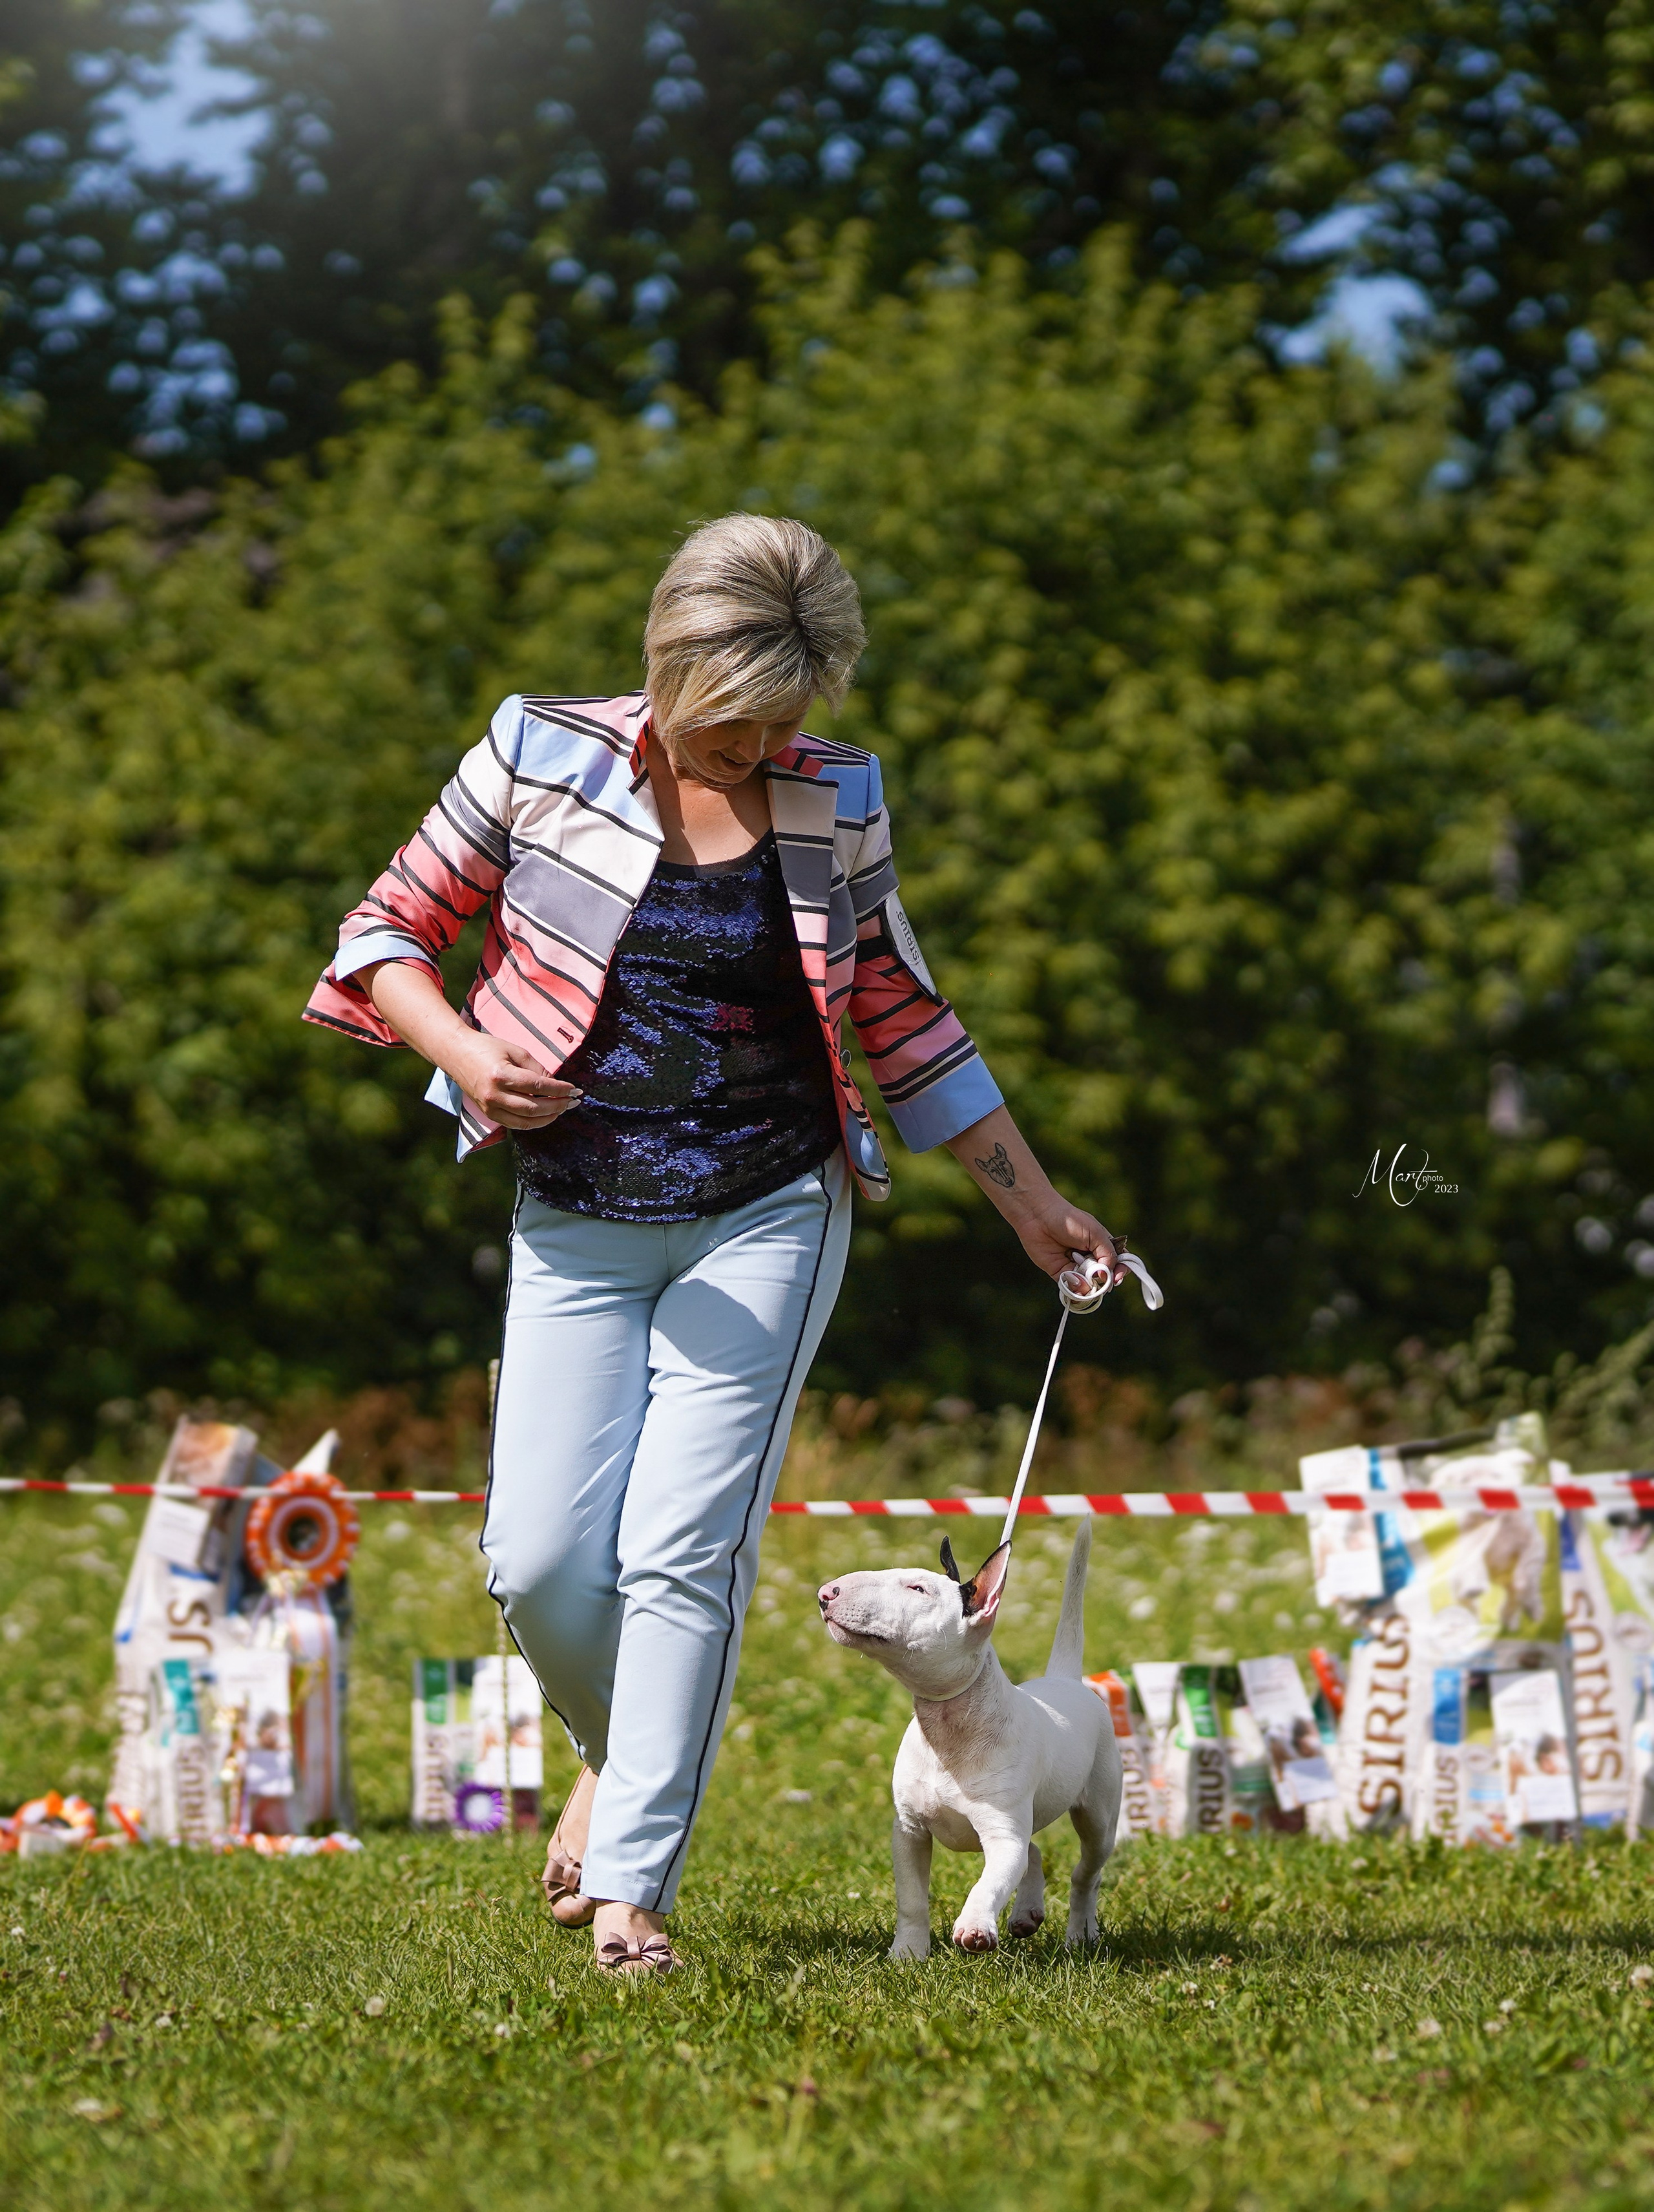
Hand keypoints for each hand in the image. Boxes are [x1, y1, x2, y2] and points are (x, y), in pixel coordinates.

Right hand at [451, 1036, 582, 1129]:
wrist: (456, 1054)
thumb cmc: (486, 1048)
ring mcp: (489, 1107)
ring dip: (548, 1117)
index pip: (538, 1086)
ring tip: (562, 1108)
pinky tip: (545, 1114)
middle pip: (533, 1108)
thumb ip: (536, 1068)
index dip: (559, 1089)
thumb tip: (556, 1083)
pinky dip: (532, 1121)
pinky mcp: (488, 1113)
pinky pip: (514, 1124)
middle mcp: (494, 1095)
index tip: (574, 1089)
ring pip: (525, 1121)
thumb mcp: (515, 1050)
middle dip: (558, 1106)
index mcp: (501, 1075)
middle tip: (573, 1101)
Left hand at [1010, 1192, 1116, 1283]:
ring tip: (1083, 1274)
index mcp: (1102, 1246)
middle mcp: (1091, 1258)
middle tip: (1099, 1277)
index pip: (1118, 1263)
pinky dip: (1075, 1289)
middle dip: (1104, 1281)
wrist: (1039, 1217)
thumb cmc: (1070, 1220)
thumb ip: (1107, 1254)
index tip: (1117, 1278)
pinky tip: (1074, 1280)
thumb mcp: (1095, 1234)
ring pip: (1089, 1285)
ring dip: (1089, 1286)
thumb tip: (1108, 1275)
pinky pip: (1071, 1288)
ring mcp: (1076, 1267)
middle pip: (1104, 1278)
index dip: (1120, 1272)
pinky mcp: (1061, 1273)